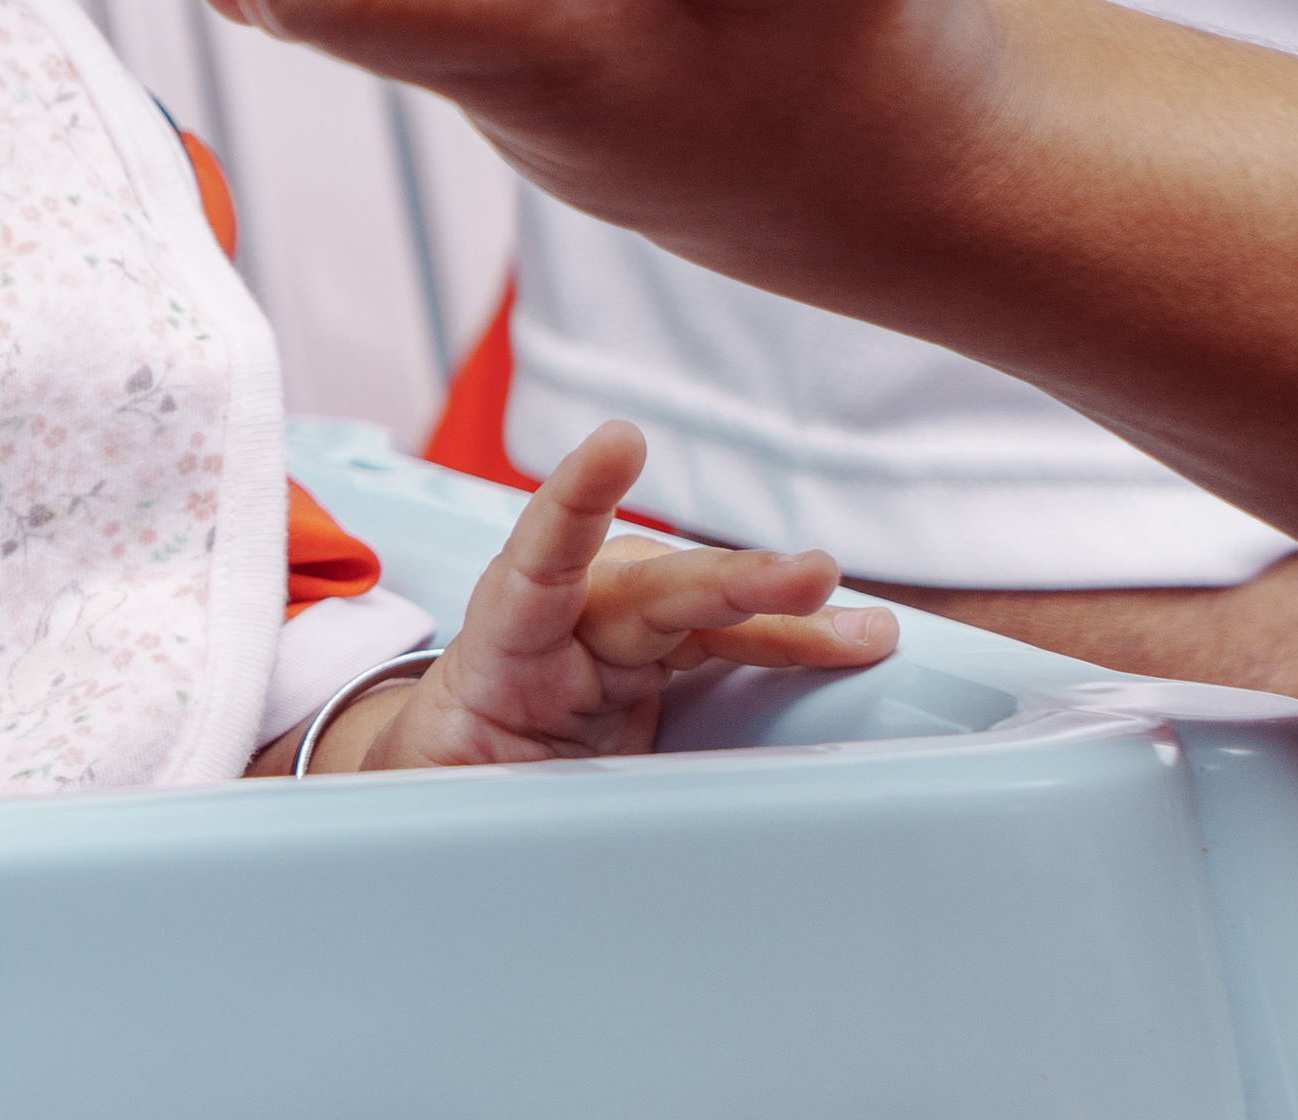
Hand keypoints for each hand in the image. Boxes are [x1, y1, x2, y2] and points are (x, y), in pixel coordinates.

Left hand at [350, 422, 895, 769]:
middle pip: (650, 588)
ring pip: (697, 610)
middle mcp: (556, 632)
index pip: (534, 568)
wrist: (442, 786)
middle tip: (813, 578)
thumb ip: (516, 800)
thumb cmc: (446, 782)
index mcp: (496, 658)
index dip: (575, 504)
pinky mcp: (644, 670)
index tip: (619, 443)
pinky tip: (838, 637)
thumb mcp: (463, 801)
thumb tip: (583, 854)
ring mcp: (605, 646)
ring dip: (775, 611)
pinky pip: (714, 640)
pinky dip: (778, 640)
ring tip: (855, 625)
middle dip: (732, 580)